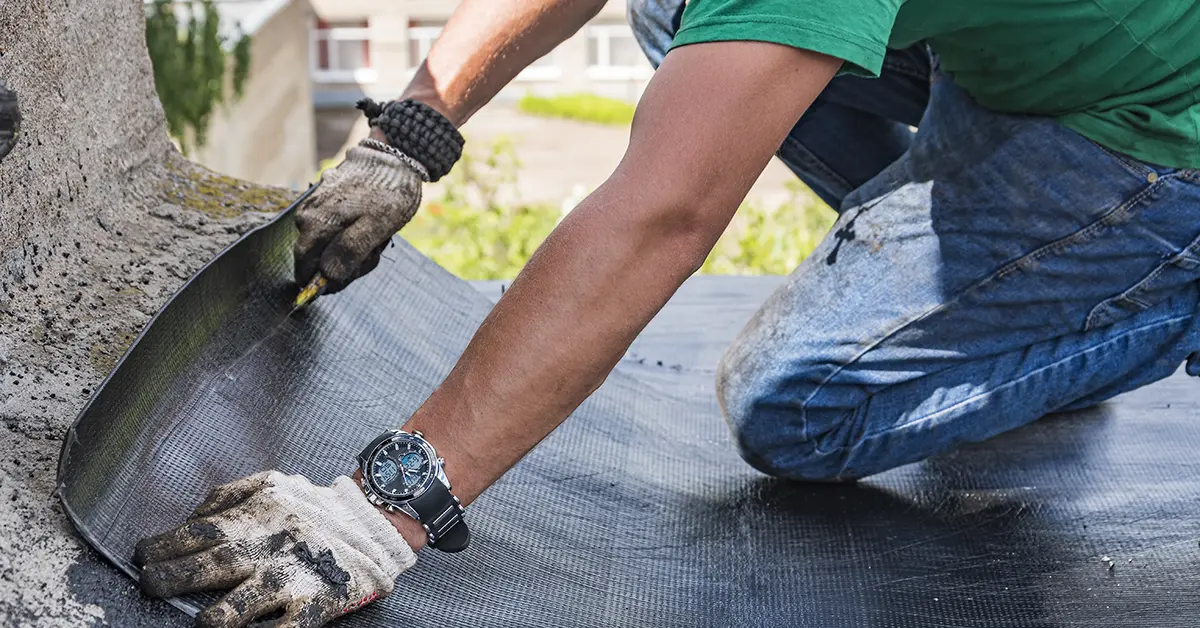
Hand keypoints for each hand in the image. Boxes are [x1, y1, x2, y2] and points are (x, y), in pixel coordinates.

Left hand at [135, 472, 415, 627]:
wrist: (377, 524)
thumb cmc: (317, 507)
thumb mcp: (273, 483)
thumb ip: (229, 496)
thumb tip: (189, 520)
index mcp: (260, 515)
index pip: (201, 532)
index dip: (165, 545)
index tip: (143, 557)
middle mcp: (275, 546)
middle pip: (215, 563)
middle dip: (173, 577)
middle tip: (149, 586)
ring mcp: (297, 577)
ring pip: (247, 602)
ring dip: (216, 616)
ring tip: (199, 621)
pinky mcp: (318, 603)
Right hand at [294, 143, 424, 292]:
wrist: (396, 157)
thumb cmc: (389, 194)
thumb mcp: (375, 228)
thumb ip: (349, 252)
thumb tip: (327, 276)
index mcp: (315, 224)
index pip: (305, 267)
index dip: (323, 281)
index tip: (345, 281)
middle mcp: (307, 214)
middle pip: (315, 256)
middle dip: (340, 263)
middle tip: (370, 256)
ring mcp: (314, 204)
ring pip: (324, 242)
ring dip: (347, 247)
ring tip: (373, 238)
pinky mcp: (323, 197)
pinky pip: (330, 226)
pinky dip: (347, 232)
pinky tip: (367, 224)